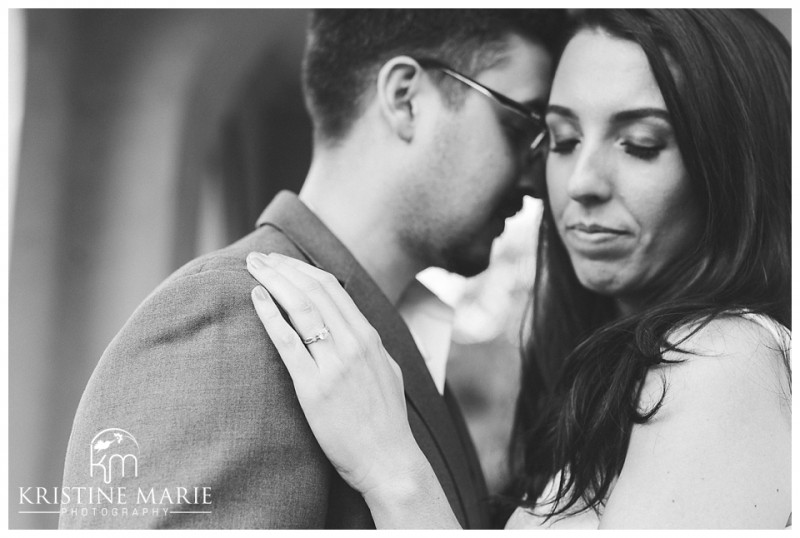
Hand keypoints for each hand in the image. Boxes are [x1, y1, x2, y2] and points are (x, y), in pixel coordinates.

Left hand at [246, 251, 424, 496]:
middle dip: (283, 267)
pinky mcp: (314, 388)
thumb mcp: (387, 370)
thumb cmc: (386, 421)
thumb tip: (353, 326)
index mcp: (370, 337)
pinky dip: (270, 316)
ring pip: (301, 308)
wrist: (389, 461)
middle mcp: (354, 344)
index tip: (281, 260)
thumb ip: (369, 345)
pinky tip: (256, 299)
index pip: (333, 287)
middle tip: (258, 256)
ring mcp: (335, 364)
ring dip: (273, 282)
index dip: (302, 269)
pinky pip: (288, 342)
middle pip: (314, 290)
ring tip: (252, 267)